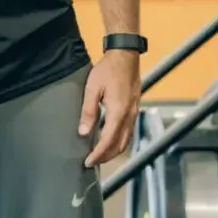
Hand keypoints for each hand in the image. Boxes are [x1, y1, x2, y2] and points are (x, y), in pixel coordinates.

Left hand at [79, 49, 139, 166]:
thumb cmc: (107, 70)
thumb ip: (88, 111)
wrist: (125, 56)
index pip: (108, 141)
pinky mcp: (134, 109)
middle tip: (92, 162)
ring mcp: (134, 113)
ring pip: (126, 140)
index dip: (98, 154)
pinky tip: (110, 140)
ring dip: (114, 150)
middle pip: (120, 145)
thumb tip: (83, 132)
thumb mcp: (92, 89)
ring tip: (99, 155)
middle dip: (106, 157)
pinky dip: (119, 141)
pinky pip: (129, 132)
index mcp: (118, 112)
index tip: (88, 162)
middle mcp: (129, 116)